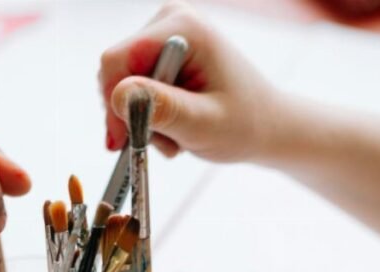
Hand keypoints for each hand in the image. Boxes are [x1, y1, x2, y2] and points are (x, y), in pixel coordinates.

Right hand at [99, 1, 279, 161]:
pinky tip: (174, 125)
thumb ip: (163, 108)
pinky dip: (148, 114)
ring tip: (176, 135)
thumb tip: (118, 94)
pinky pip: (133, 86)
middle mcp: (171, 21)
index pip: (117, 59)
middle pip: (116, 71)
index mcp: (184, 28)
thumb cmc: (245, 124)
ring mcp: (166, 35)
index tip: (122, 140)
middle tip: (162, 142)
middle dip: (132, 113)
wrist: (266, 125)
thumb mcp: (203, 123)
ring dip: (141, 118)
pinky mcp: (162, 53)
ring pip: (123, 83)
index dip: (112, 102)